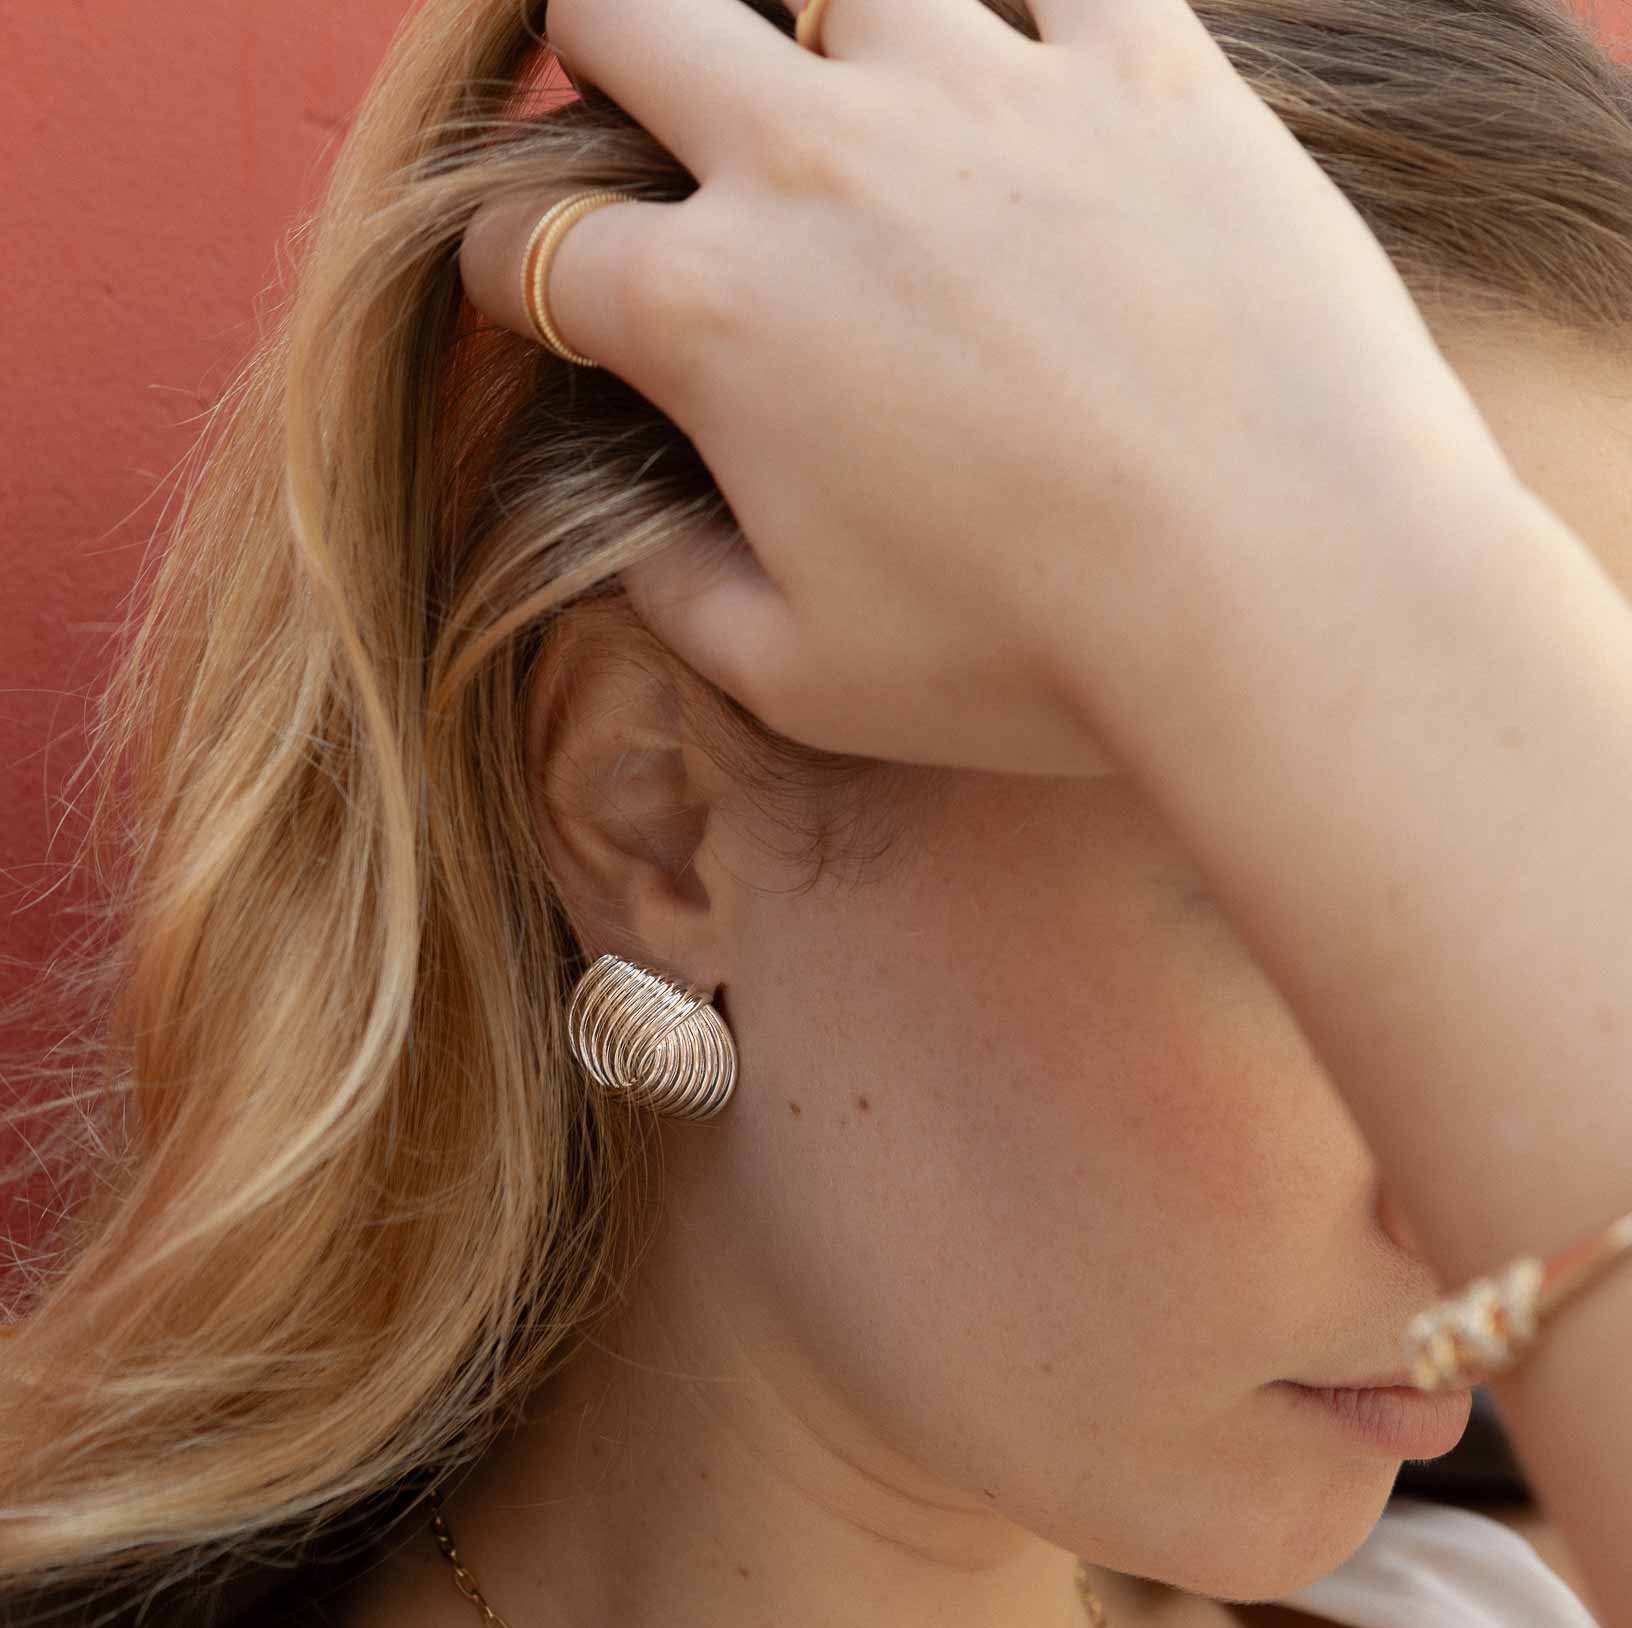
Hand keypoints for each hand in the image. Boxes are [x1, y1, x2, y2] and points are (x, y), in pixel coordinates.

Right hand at [462, 0, 1518, 777]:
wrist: (1280, 588)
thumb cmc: (1029, 660)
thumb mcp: (803, 680)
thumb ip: (675, 595)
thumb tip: (621, 539)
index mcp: (710, 316)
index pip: (537, 246)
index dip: (515, 269)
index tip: (541, 292)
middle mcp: (813, 164)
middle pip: (629, 11)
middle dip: (604, 42)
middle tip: (646, 100)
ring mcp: (979, 86)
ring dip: (810, 8)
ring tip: (846, 68)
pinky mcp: (1141, 60)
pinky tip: (1029, 44)